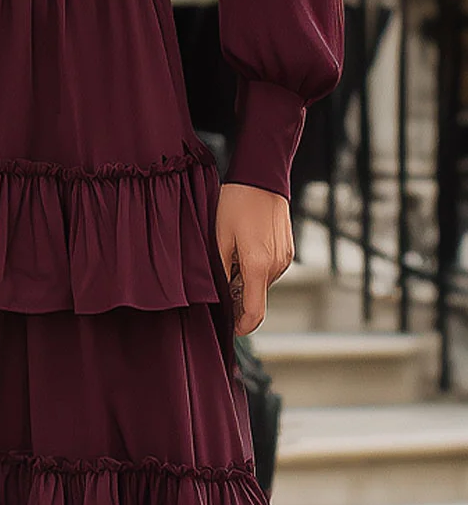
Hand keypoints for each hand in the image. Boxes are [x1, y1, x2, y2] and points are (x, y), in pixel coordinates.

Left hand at [214, 182, 293, 335]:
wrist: (261, 176)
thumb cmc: (236, 204)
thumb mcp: (218, 240)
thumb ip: (220, 273)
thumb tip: (219, 298)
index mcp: (258, 266)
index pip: (254, 314)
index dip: (240, 326)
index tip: (229, 328)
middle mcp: (276, 266)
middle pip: (256, 299)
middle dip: (237, 298)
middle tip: (217, 282)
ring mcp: (285, 259)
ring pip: (261, 284)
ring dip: (244, 281)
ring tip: (228, 257)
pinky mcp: (287, 251)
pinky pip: (268, 270)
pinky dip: (254, 269)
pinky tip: (241, 250)